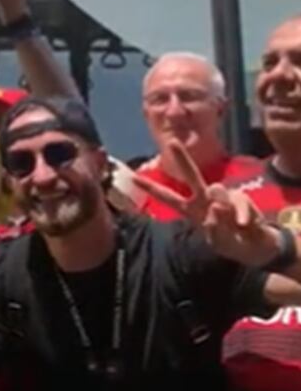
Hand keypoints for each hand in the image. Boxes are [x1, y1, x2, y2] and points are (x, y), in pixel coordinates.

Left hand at [132, 141, 276, 265]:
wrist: (257, 247)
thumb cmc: (230, 241)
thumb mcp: (217, 240)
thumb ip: (214, 228)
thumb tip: (216, 206)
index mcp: (190, 209)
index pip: (167, 197)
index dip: (151, 188)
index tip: (133, 177)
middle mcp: (205, 199)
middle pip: (191, 176)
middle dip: (182, 159)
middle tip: (173, 142)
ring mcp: (224, 198)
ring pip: (218, 191)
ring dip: (222, 205)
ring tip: (231, 223)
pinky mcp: (243, 200)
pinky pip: (239, 206)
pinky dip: (241, 217)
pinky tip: (241, 225)